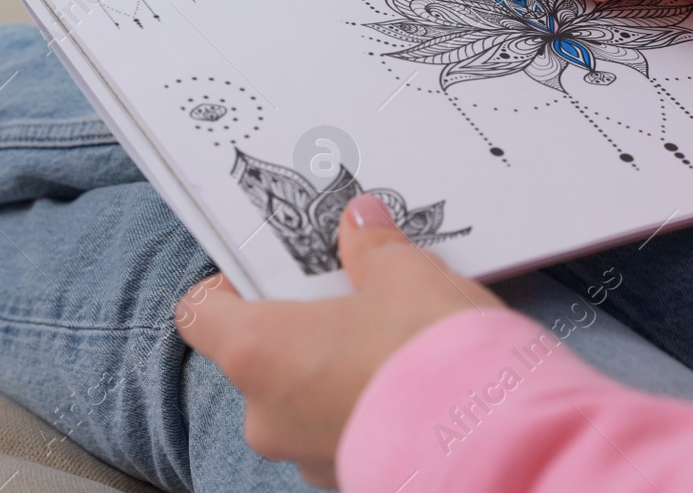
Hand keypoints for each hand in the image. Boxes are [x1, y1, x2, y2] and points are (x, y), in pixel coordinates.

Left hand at [178, 194, 500, 488]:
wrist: (490, 437)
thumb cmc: (429, 353)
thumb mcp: (405, 275)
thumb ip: (372, 249)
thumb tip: (361, 225)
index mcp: (258, 352)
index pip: (202, 315)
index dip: (230, 285)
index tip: (268, 267)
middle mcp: (266, 414)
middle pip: (258, 355)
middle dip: (301, 322)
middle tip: (350, 292)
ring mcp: (304, 454)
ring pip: (300, 396)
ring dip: (332, 366)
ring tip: (390, 338)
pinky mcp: (346, 476)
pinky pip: (338, 428)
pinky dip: (361, 403)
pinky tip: (407, 381)